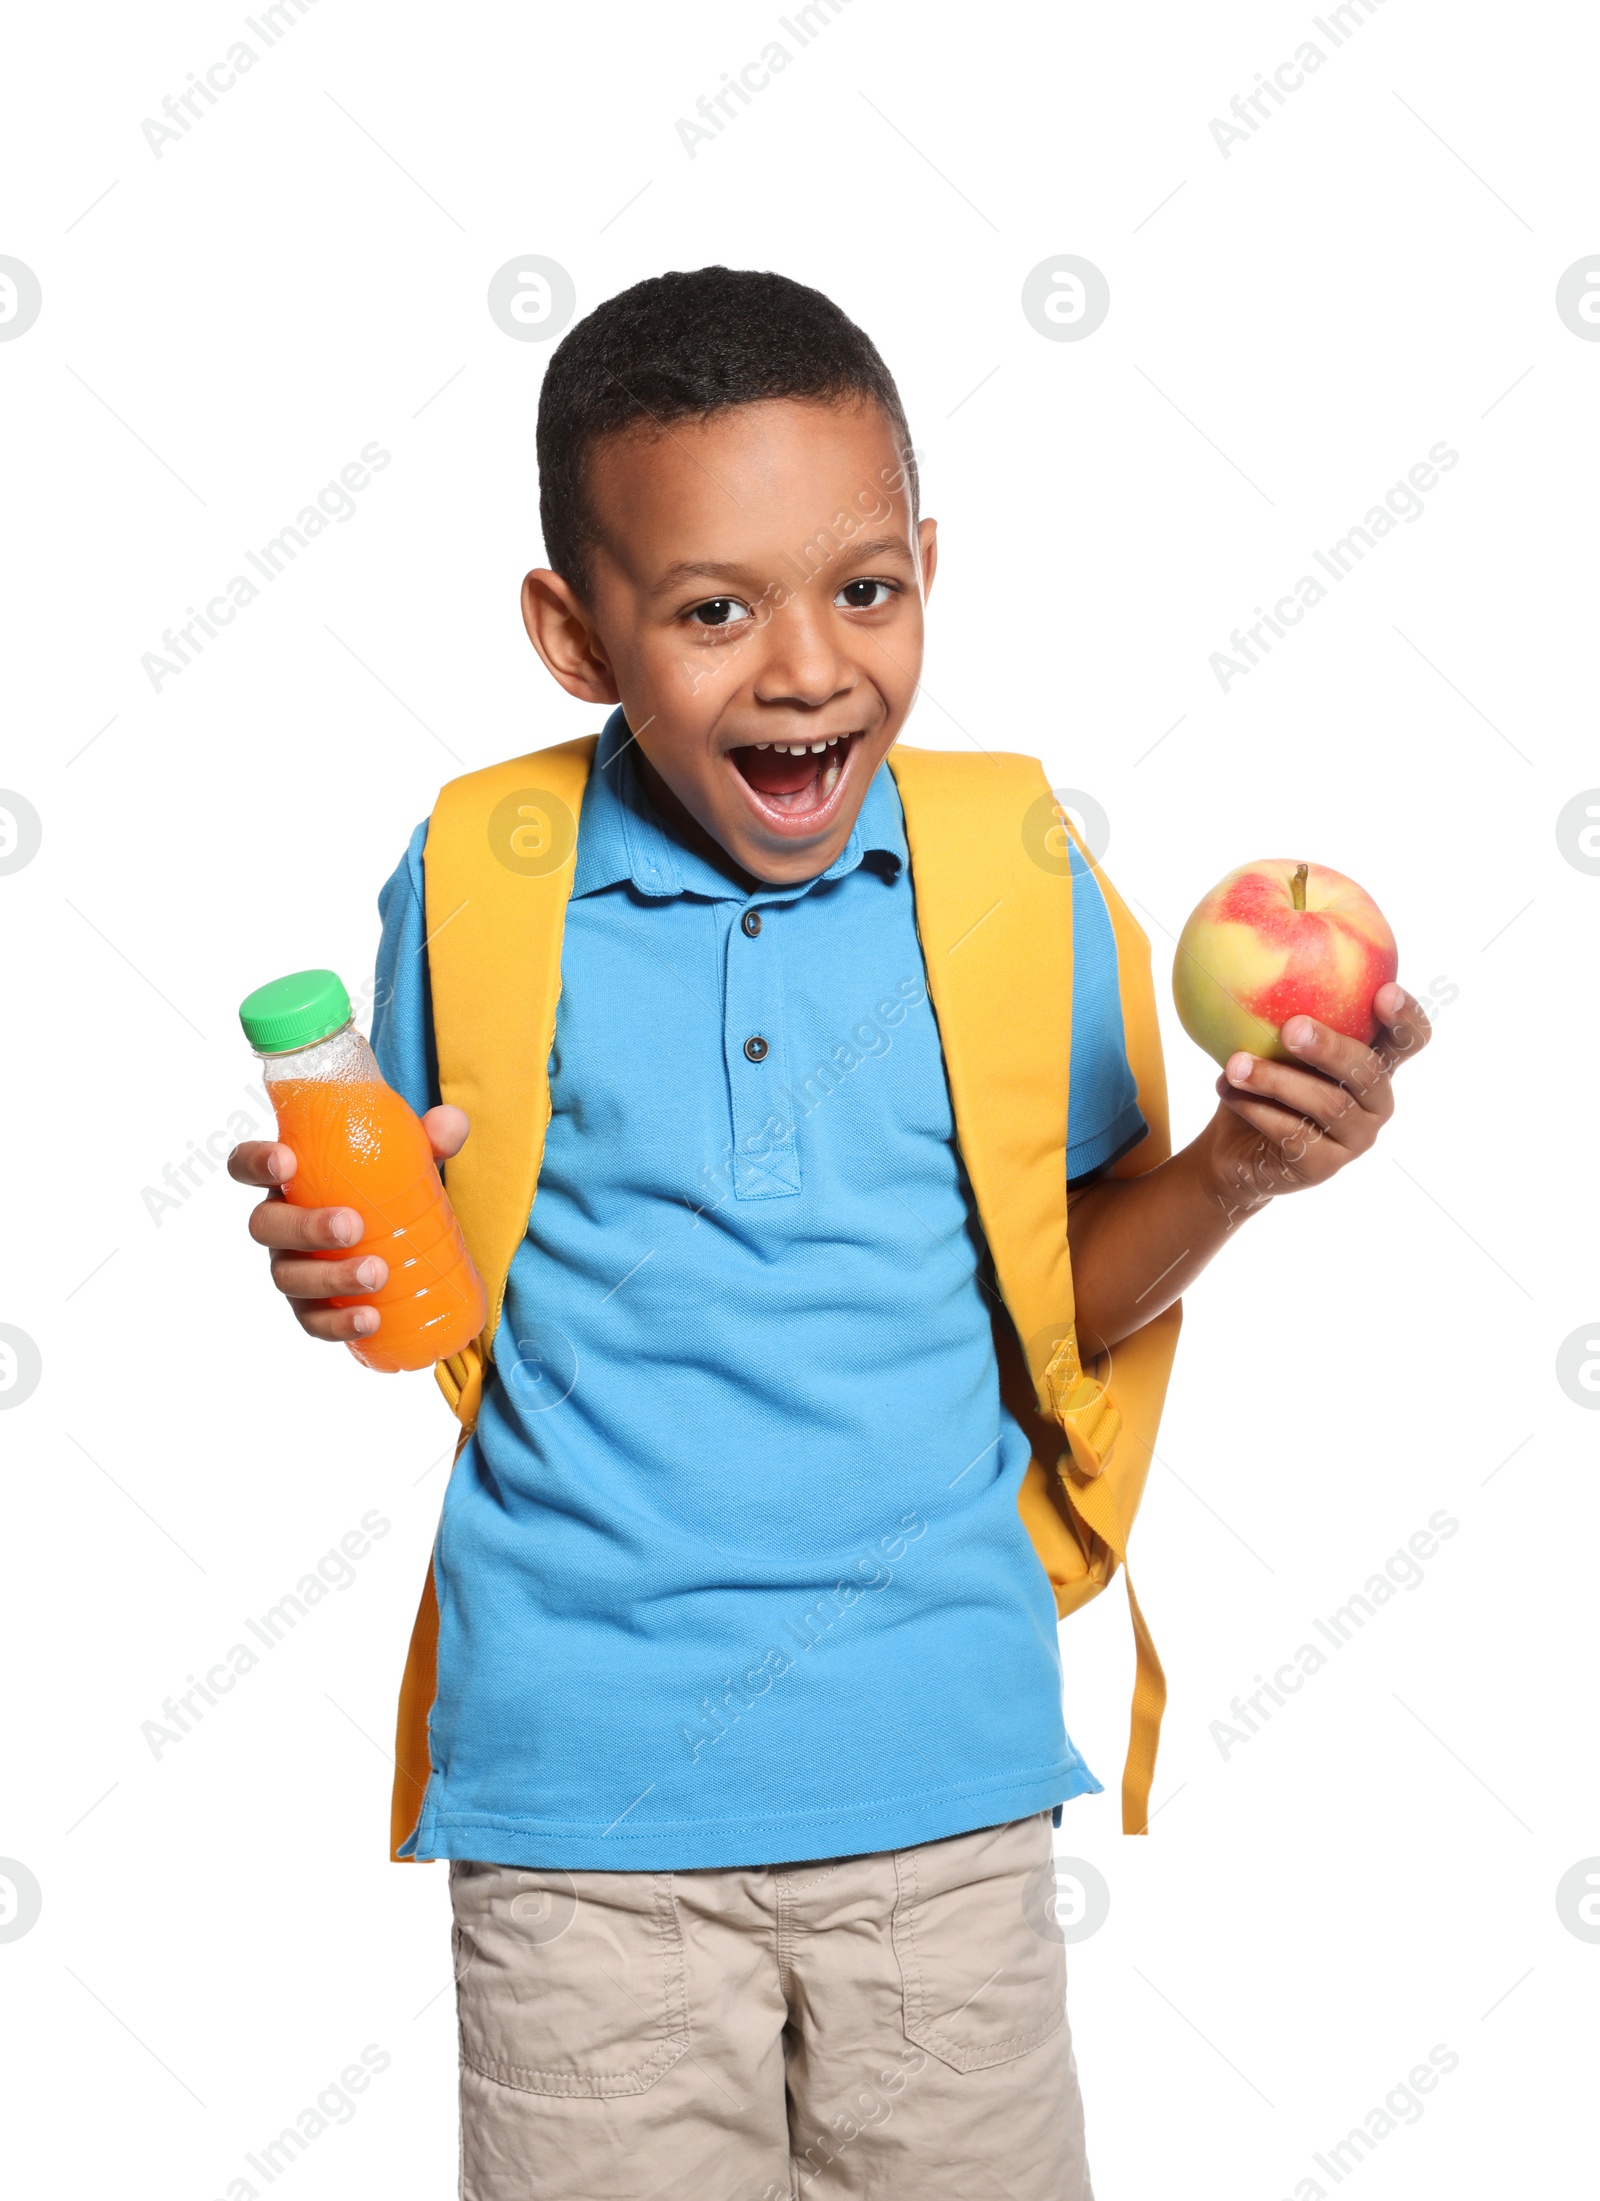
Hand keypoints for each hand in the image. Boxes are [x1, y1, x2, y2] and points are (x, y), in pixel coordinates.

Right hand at [227, 1105, 470, 1343]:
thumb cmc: (388, 1180)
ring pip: (288, 1278)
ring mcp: (292, 1267)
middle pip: (265, 1226)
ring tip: (377, 1274)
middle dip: (304, 1228)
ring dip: (328, 1279)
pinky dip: (337, 1324)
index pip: (247, 1164)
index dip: (255, 1162)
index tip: (287, 1161)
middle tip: (352, 1226)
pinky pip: (313, 1321)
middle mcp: (280, 1222)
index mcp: (289, 1177)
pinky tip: (369, 1320)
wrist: (403, 1229)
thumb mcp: (410, 1153)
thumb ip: (433, 1133)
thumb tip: (450, 1124)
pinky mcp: (313, 1306)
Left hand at [1201, 982, 1431, 1217]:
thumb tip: (1261, 955)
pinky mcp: (1324, 1167)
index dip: (1406, 1018)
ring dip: (1275, 1080)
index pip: (1410, 1040)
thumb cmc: (1261, 1081)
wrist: (1233, 1147)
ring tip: (1234, 1064)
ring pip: (1326, 1104)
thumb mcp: (1272, 1043)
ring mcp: (1355, 1138)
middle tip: (1291, 1028)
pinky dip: (1255, 1109)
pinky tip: (1226, 1090)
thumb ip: (1283, 1011)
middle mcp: (1375, 1102)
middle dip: (1330, 1047)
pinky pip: (1293, 1133)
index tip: (1384, 991)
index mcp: (1374, 1064)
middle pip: (1367, 1072)